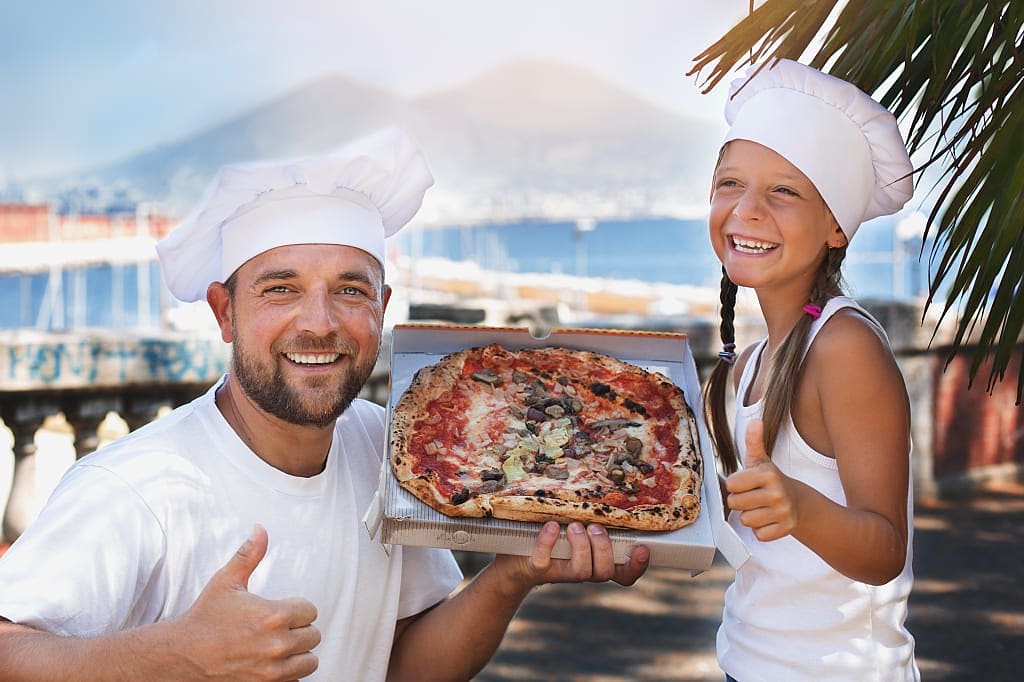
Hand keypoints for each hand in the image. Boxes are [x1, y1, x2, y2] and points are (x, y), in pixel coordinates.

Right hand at [177, 525, 320, 679]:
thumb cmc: (205, 618)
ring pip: (309, 661)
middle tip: (277, 628)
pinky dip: (289, 674)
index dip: (297, 608)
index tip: (281, 610)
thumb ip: (249, 554)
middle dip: (299, 630)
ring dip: (298, 654)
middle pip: (313, 636)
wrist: (182, 655)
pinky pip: (296, 681)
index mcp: (273, 615)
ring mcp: (273, 670)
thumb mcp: (226, 581)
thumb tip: (260, 529)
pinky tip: (271, 663)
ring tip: (278, 646)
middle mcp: (277, 645)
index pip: (310, 611)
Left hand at [493, 521, 649, 589]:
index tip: (643, 548)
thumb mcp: (573, 524)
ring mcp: (560, 572)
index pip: (623, 574)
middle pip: (605, 572)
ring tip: (574, 526)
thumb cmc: (550, 535)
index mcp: (595, 560)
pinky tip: (551, 526)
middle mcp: (582, 569)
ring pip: (583, 572)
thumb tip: (608, 479)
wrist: (512, 558)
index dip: (636, 566)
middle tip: (594, 527)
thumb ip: (590, 512)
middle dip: (604, 548)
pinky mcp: (536, 568)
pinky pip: (544, 561)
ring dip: (582, 547)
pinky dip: (548, 543)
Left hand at [725, 419, 800, 540]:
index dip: (735, 486)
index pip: (732, 485)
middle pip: (736, 504)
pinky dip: (760, 530)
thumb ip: (754, 441)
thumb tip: (755, 421)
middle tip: (753, 497)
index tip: (746, 484)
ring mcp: (783, 511)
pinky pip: (758, 534)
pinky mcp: (786, 528)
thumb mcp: (762, 460)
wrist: (798, 502)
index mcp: (768, 473)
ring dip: (750, 516)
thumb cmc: (771, 480)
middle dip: (740, 502)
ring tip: (760, 508)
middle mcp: (777, 492)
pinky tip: (768, 519)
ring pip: (746, 520)